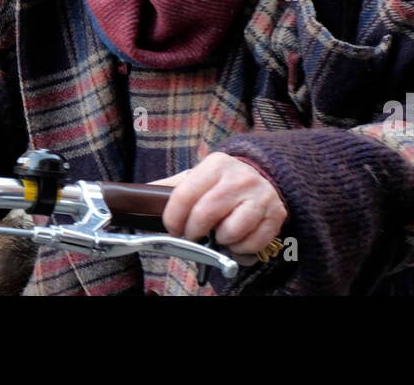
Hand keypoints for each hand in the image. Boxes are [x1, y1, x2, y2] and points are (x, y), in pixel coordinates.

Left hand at [152, 152, 287, 255]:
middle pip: (204, 215)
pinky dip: (240, 248)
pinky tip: (237, 238)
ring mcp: (260, 196)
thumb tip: (138, 196)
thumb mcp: (198, 176)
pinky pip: (251, 243)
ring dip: (219, 240)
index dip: (173, 219)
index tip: (173, 228)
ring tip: (218, 233)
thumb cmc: (223, 182)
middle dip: (193, 232)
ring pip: (230, 232)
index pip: (183, 196)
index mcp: (215, 164)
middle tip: (193, 235)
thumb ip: (171, 187)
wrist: (265, 175)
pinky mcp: (275, 215)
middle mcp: (239, 177)